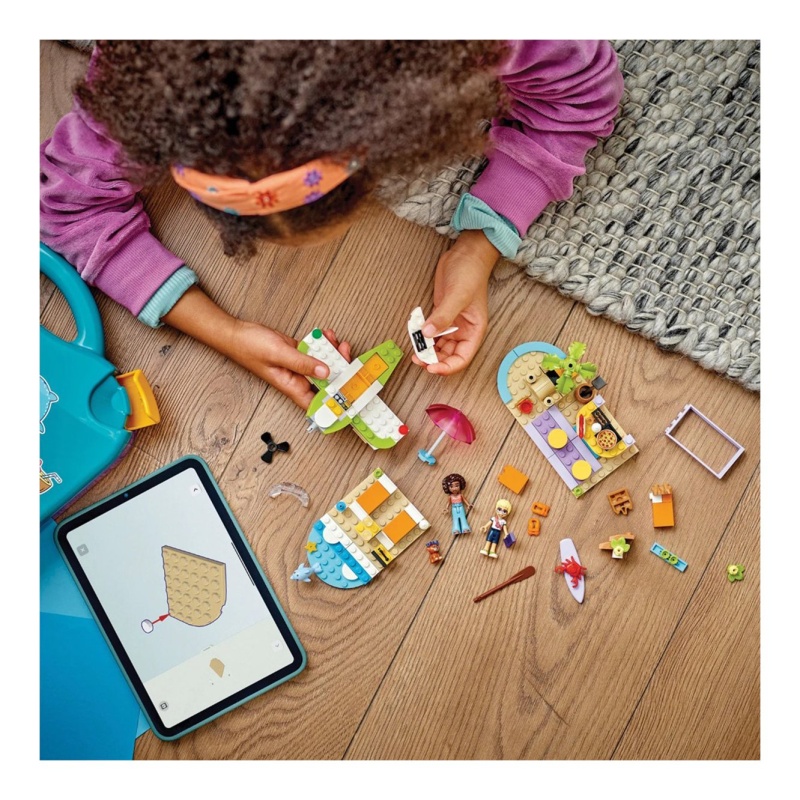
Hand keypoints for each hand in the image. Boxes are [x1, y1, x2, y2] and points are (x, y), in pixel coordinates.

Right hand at [227, 322, 350, 407]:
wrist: (237, 333)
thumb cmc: (249, 348)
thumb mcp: (279, 354)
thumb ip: (302, 363)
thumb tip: (325, 371)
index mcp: (292, 386)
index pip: (316, 402)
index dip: (333, 403)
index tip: (349, 396)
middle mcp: (297, 379)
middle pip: (325, 381)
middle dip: (339, 369)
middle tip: (346, 355)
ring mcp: (298, 366)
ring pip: (323, 364)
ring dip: (332, 353)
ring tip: (337, 341)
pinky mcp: (297, 353)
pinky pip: (315, 351)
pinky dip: (323, 343)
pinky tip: (326, 335)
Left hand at [412, 230, 498, 375]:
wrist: (465, 253)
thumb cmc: (470, 273)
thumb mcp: (457, 296)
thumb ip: (443, 317)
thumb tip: (428, 334)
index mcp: (474, 331)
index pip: (462, 358)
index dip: (448, 367)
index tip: (432, 368)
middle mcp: (463, 331)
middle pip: (448, 356)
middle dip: (433, 360)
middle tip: (418, 358)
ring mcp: (452, 324)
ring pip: (438, 346)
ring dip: (427, 350)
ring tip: (414, 349)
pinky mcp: (441, 315)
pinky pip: (431, 332)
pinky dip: (423, 336)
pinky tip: (414, 334)